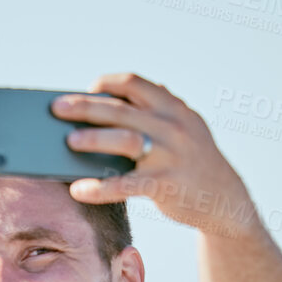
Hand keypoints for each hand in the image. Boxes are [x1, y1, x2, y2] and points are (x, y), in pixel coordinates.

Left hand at [53, 73, 256, 237]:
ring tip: (68, 142)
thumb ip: (155, 113)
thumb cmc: (191, 161)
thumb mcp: (182, 128)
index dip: (108, 84)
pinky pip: (126, 185)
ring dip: (94, 139)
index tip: (88, 88)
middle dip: (86, 107)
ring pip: (125, 141)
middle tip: (57, 109)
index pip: (136, 84)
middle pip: (122, 110)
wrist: (224, 198)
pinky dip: (99, 188)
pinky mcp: (165, 184)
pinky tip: (78, 190)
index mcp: (173, 108)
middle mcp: (172, 127)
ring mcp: (169, 155)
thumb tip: (112, 100)